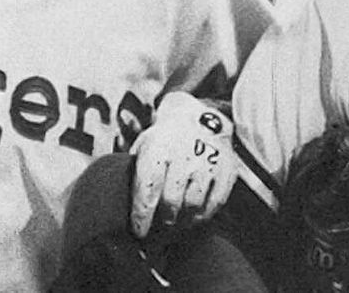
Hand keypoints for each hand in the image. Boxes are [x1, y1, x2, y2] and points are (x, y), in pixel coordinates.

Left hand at [130, 93, 235, 237]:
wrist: (198, 117)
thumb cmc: (164, 140)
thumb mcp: (143, 146)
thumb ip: (134, 172)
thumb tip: (121, 205)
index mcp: (158, 148)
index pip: (148, 190)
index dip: (142, 216)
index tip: (138, 232)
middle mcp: (184, 154)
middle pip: (171, 202)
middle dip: (162, 221)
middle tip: (158, 231)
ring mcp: (208, 162)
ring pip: (193, 206)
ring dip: (182, 222)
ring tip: (174, 225)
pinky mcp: (227, 170)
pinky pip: (214, 204)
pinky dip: (202, 216)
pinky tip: (192, 218)